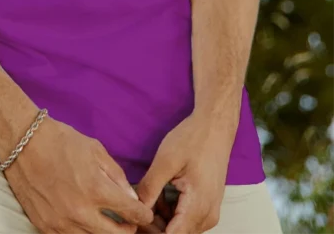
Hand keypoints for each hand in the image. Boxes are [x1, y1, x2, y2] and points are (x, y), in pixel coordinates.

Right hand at [4, 116, 155, 232]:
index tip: (144, 213)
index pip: (131, 213)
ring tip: (107, 222)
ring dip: (104, 232)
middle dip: (128, 229)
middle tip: (129, 222)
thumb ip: (116, 176)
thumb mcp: (95, 149)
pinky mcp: (45, 226)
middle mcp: (80, 211)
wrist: (22, 142)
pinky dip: (81, 232)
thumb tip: (131, 198)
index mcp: (96, 189)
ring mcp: (61, 223)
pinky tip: (84, 221)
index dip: (143, 214)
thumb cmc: (60, 140)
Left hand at [133, 111, 234, 232]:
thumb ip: (150, 188)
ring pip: (180, 229)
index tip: (134, 220)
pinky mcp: (207, 207)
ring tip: (148, 196)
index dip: (150, 231)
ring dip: (161, 219)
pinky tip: (160, 194)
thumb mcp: (166, 161)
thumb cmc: (192, 139)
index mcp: (198, 207)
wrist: (215, 127)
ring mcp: (209, 213)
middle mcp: (207, 217)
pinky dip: (170, 213)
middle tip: (136, 207)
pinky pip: (186, 220)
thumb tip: (135, 209)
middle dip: (153, 226)